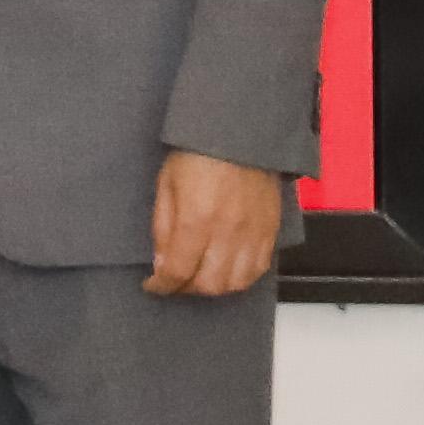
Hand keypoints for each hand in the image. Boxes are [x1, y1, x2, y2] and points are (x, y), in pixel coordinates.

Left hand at [147, 151, 289, 298]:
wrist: (239, 135)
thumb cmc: (197, 153)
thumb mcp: (166, 186)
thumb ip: (163, 227)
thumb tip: (161, 262)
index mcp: (196, 220)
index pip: (178, 271)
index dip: (162, 285)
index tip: (153, 285)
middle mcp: (227, 233)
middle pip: (209, 284)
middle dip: (187, 289)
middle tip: (175, 282)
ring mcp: (252, 234)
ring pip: (237, 283)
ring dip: (215, 287)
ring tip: (200, 278)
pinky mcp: (270, 230)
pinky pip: (259, 268)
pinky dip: (241, 277)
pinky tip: (227, 270)